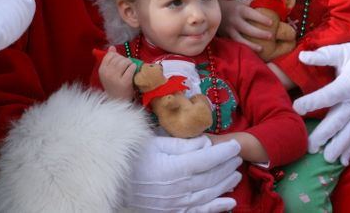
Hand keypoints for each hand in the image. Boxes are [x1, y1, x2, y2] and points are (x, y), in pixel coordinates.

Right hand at [99, 49, 136, 100]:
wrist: (118, 101)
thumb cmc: (114, 86)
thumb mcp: (108, 73)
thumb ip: (109, 59)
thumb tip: (112, 47)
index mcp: (102, 70)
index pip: (110, 55)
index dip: (117, 56)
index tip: (119, 62)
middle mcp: (107, 73)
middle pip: (118, 58)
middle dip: (124, 60)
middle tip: (126, 67)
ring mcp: (115, 78)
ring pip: (125, 61)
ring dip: (130, 64)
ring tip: (129, 69)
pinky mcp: (125, 82)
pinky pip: (131, 67)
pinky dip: (134, 68)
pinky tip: (133, 72)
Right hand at [125, 135, 241, 212]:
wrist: (111, 182)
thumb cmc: (132, 157)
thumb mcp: (155, 143)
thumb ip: (182, 144)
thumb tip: (205, 144)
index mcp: (175, 168)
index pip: (208, 159)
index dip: (224, 152)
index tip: (236, 146)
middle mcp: (179, 188)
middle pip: (211, 176)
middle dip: (227, 166)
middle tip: (238, 158)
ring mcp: (177, 203)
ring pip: (209, 193)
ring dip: (225, 184)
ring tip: (236, 175)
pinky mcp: (173, 212)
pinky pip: (200, 212)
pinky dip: (217, 208)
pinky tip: (230, 203)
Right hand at [218, 0, 272, 51]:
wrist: (212, 12)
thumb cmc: (231, 7)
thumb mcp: (240, 2)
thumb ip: (251, 3)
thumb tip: (267, 3)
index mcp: (240, 10)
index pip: (252, 14)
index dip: (262, 19)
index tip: (271, 23)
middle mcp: (234, 20)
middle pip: (247, 29)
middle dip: (259, 33)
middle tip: (270, 36)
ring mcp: (229, 30)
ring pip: (240, 39)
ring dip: (251, 45)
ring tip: (261, 49)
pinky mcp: (226, 36)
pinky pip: (235, 43)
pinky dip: (242, 48)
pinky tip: (250, 52)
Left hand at [291, 40, 349, 165]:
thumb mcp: (343, 50)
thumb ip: (323, 55)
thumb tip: (302, 56)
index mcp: (349, 84)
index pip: (329, 95)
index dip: (313, 101)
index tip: (297, 107)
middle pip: (339, 119)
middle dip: (325, 134)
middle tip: (310, 146)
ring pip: (349, 131)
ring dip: (339, 145)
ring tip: (327, 158)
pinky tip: (342, 161)